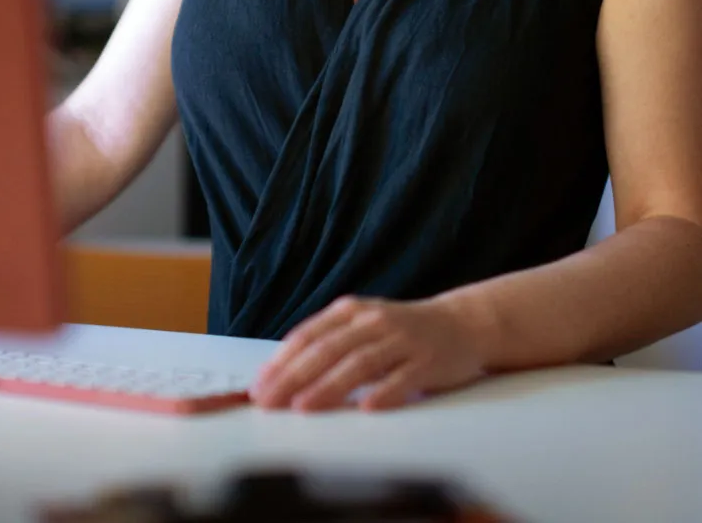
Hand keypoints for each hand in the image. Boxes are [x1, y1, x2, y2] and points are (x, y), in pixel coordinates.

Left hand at [249, 294, 486, 411]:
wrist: (461, 323)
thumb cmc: (402, 331)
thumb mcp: (362, 325)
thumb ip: (328, 343)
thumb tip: (281, 372)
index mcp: (351, 311)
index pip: (309, 336)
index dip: (281, 361)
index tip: (258, 387)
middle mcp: (373, 321)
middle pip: (328, 350)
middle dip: (294, 377)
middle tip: (269, 402)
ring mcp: (402, 340)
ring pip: (360, 363)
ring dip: (329, 386)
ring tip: (304, 407)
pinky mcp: (428, 362)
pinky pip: (404, 378)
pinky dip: (385, 392)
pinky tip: (368, 407)